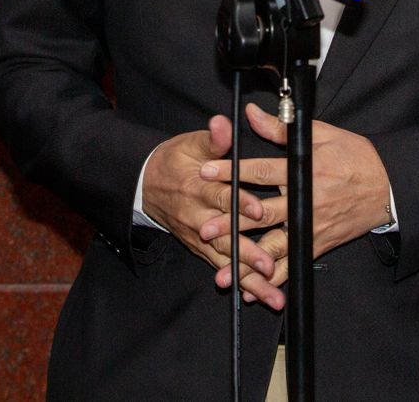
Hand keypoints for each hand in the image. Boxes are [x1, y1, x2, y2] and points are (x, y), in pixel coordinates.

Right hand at [139, 115, 280, 299]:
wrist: (147, 184)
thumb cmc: (176, 161)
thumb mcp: (192, 144)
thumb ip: (213, 139)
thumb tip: (223, 123)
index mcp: (198, 187)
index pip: (221, 196)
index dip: (240, 204)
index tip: (258, 212)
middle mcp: (198, 216)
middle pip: (225, 237)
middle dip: (248, 253)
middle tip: (269, 264)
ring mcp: (199, 236)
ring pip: (225, 259)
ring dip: (248, 277)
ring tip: (271, 293)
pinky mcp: (201, 248)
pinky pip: (221, 268)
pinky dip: (238, 283)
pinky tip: (259, 295)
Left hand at [198, 103, 391, 305]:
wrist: (387, 189)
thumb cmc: (355, 157)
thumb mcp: (321, 135)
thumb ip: (281, 129)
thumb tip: (252, 114)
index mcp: (303, 172)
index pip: (260, 172)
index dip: (231, 172)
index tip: (205, 172)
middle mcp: (304, 204)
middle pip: (261, 215)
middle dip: (231, 223)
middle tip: (204, 228)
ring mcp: (310, 228)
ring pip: (273, 248)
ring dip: (247, 260)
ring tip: (222, 272)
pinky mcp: (316, 245)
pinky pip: (291, 266)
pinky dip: (272, 280)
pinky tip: (253, 290)